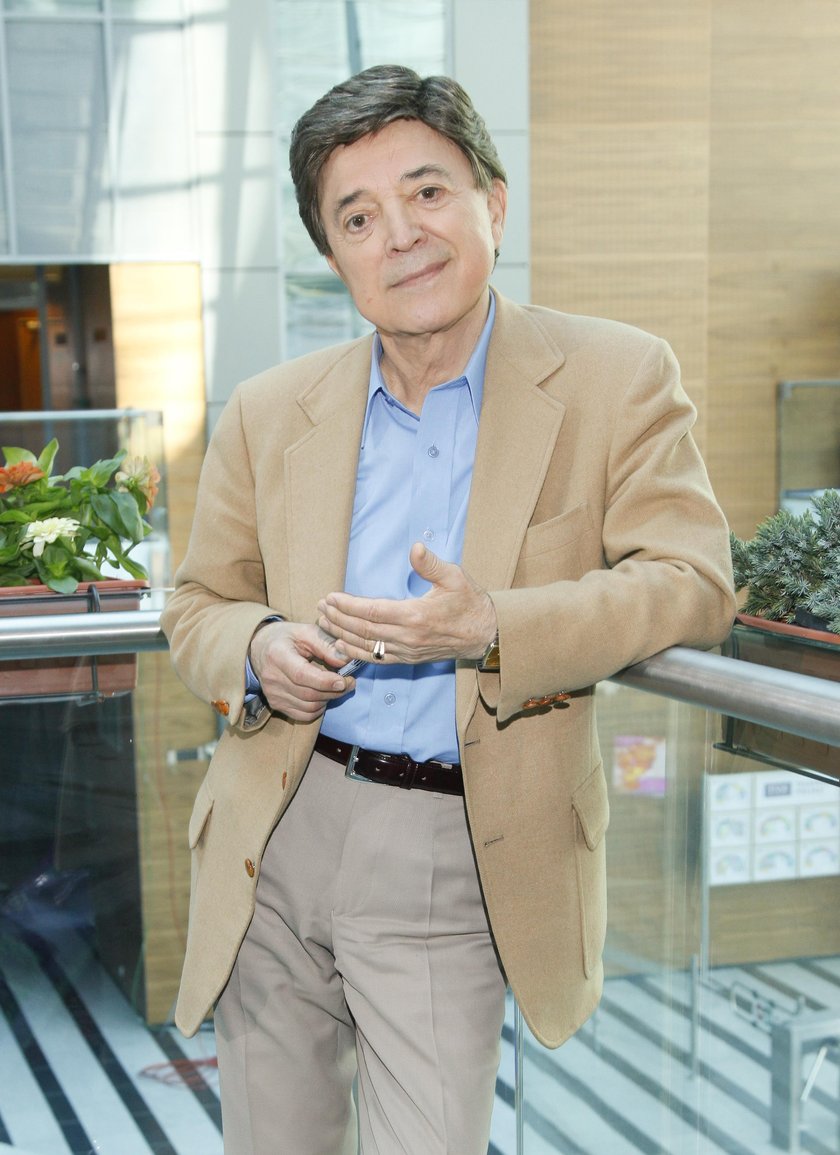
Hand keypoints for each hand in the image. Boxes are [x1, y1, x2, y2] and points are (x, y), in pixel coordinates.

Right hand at [249, 620, 352, 721]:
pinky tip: (323, 696)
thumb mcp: (306, 632)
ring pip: (309, 707)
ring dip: (328, 699)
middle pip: (308, 694)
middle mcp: (271, 677)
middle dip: (334, 691)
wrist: (260, 648)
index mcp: (277, 655)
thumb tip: (347, 661)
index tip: (344, 680)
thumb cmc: (287, 638)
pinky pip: (303, 715)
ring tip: (337, 687)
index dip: (325, 681)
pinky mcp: (275, 704)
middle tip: (350, 682)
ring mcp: (272, 693)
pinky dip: (318, 708)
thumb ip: (327, 645)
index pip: (302, 675)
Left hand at [316, 543, 496, 665]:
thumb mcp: (455, 577)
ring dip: (341, 635)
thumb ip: (431, 564)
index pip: (372, 611)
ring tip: (323, 623)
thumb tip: (415, 548)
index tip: (330, 597)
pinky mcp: (408, 659)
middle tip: (320, 607)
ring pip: (366, 646)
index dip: (348, 605)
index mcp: (416, 615)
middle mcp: (408, 637)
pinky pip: (376, 659)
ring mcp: (407, 651)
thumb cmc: (470, 603)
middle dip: (337, 618)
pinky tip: (341, 646)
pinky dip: (356, 653)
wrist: (484, 634)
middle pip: (363, 630)